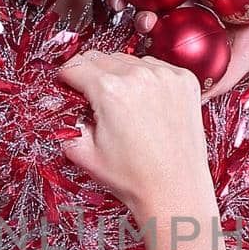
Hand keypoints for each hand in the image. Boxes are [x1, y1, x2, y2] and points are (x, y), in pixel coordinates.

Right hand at [55, 48, 214, 218]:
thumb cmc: (133, 178)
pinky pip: (156, 67)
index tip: (66, 84)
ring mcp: (166, 76)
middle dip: (91, 74)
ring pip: (129, 60)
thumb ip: (66, 125)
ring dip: (120, 74)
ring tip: (123, 105)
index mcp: (110, 91)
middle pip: (101, 58)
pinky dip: (147, 78)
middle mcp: (139, 76)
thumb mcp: (84, 154)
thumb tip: (64, 110)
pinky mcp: (185, 81)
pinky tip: (145, 103)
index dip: (66, 77)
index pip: (75, 66)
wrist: (175, 190)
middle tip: (92, 98)